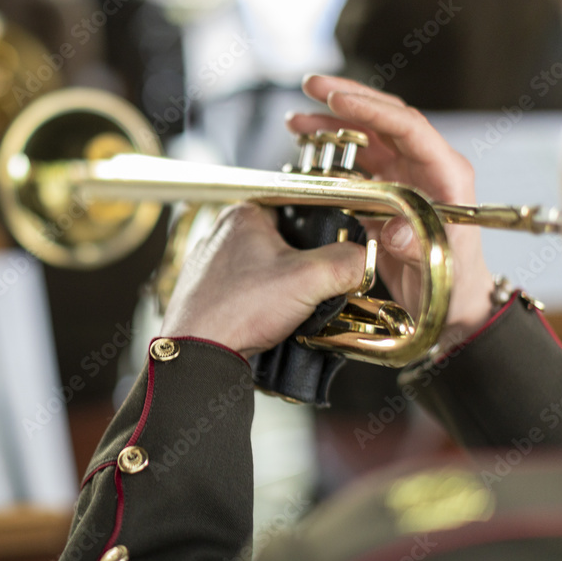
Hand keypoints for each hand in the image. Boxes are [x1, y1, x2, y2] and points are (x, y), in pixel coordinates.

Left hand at [159, 203, 365, 358]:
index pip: (297, 209)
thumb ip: (347, 263)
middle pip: (283, 242)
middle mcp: (223, 234)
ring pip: (266, 269)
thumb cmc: (237, 311)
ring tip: (290, 307)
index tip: (333, 254)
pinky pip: (248, 290)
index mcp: (243, 215)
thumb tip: (364, 260)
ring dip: (284, 287)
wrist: (197, 351)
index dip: (322, 233)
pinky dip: (262, 303)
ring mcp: (212, 264)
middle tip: (313, 287)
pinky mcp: (208, 292)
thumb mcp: (309, 280)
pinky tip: (268, 319)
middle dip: (304, 265)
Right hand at [288, 74, 494, 346]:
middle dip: (348, 99)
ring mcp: (404, 178)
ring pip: (366, 137)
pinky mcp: (385, 194)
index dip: (371, 110)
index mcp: (446, 175)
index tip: (337, 100)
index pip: (409, 127)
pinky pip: (356, 164)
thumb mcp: (436, 266)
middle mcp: (425, 168)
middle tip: (312, 87)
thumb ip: (415, 245)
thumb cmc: (454, 285)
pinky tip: (306, 148)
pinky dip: (331, 153)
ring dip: (332, 124)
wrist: (452, 307)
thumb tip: (392, 229)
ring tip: (295, 120)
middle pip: (385, 119)